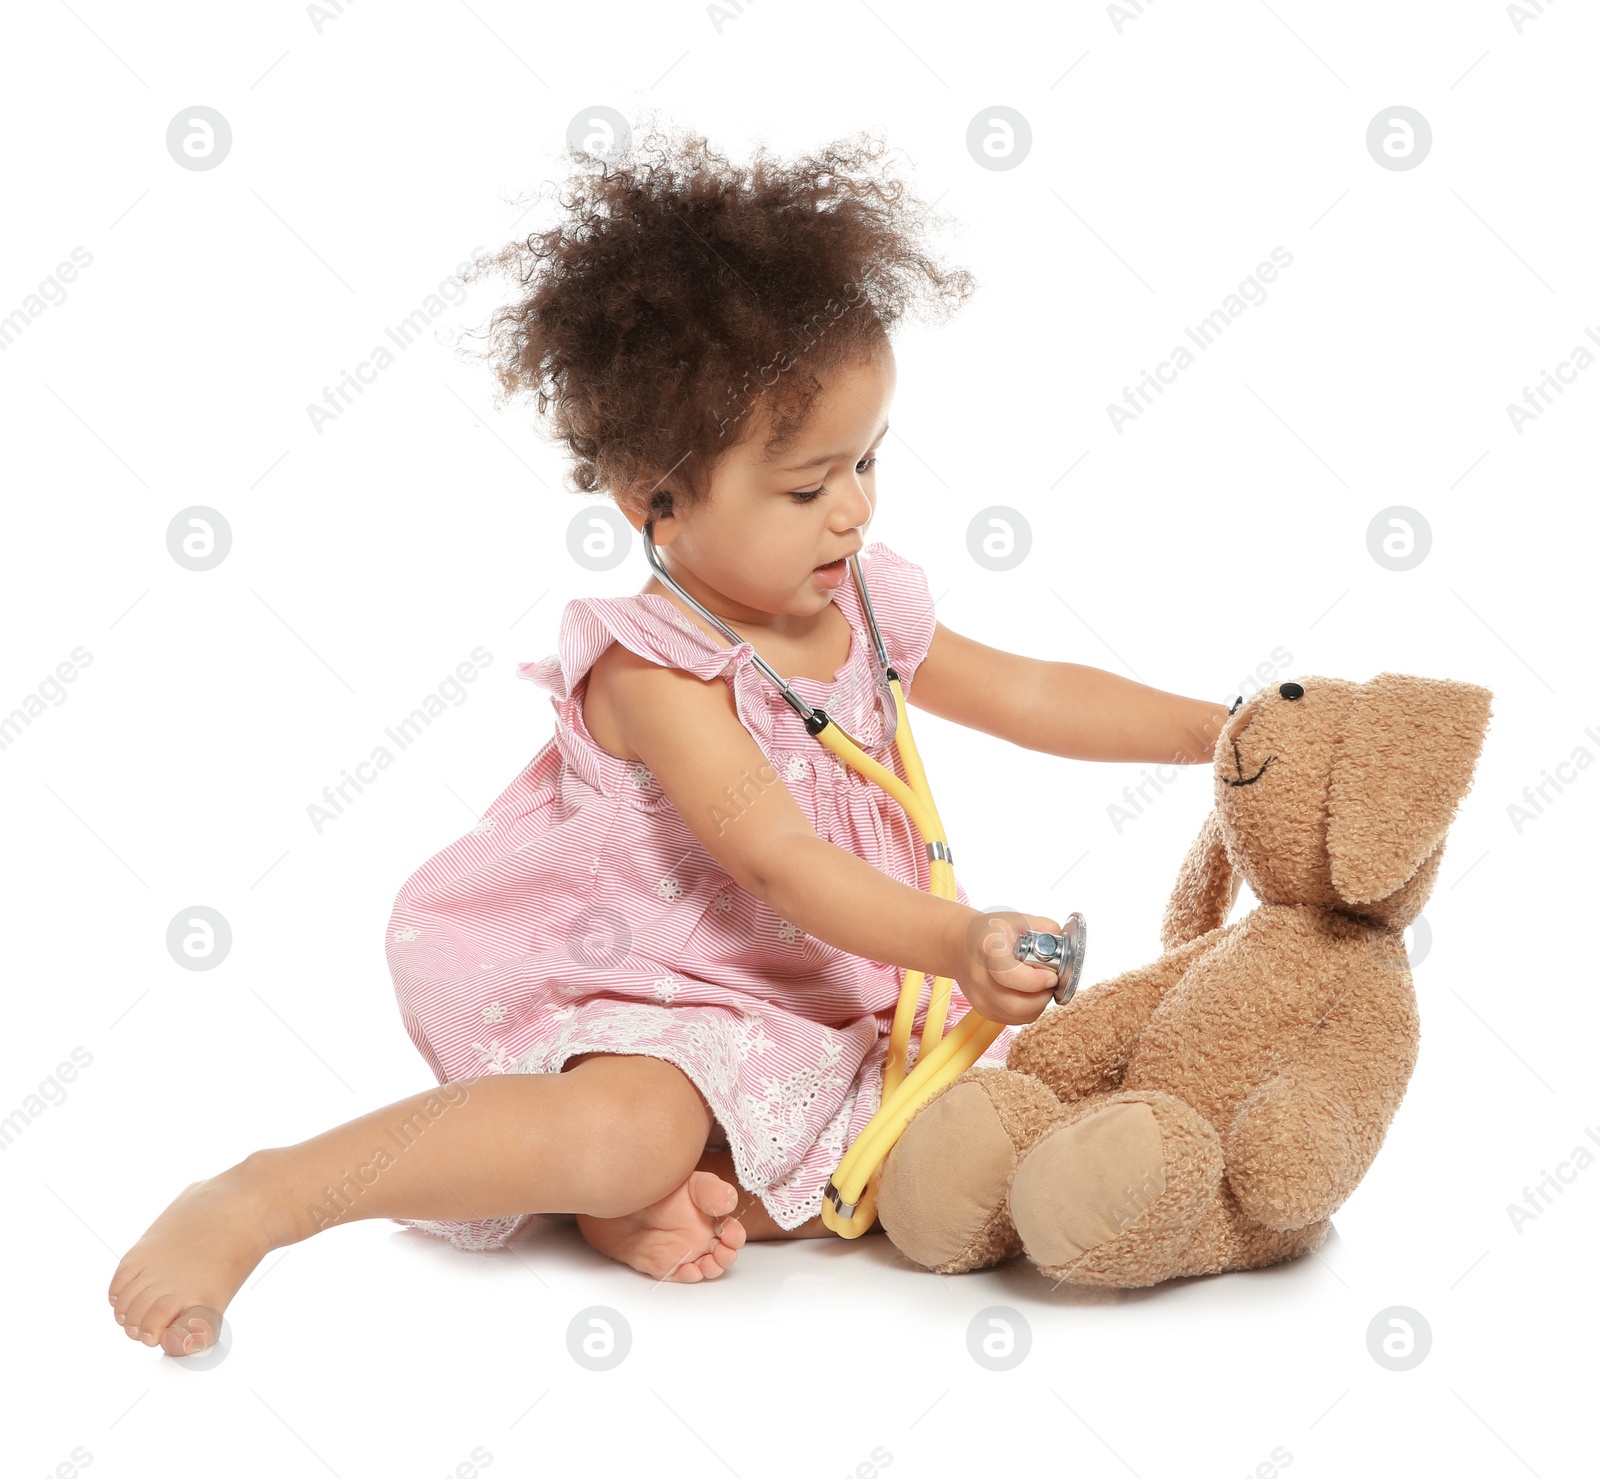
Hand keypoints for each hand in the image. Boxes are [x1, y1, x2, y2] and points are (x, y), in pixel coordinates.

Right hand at [952, 909, 1062, 1025]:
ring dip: (1038, 1003)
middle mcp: (980, 979)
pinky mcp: (985, 1012)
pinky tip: (1028, 992)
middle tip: (1049, 980)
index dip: (1036, 980)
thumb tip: (1065, 944)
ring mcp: (980, 999)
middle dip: (1043, 995)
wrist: (959, 945)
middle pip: (1017, 1005)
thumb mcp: (1017, 919)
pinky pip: (1016, 1019)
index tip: (1051, 975)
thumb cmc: (989, 932)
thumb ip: (1045, 928)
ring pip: (1020, 1016)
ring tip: (1038, 983)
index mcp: (987, 950)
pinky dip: (1030, 1009)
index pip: (1009, 975)